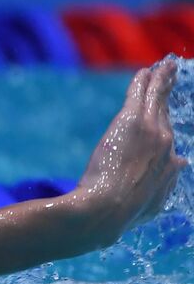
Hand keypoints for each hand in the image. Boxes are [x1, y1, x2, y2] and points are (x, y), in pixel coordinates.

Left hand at [72, 59, 187, 246]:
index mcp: (168, 171)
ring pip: (157, 100)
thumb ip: (161, 190)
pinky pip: (143, 93)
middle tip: (169, 80)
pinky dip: (148, 80)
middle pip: (165, 116)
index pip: (167, 146)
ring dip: (161, 81)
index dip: (162, 135)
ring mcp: (152, 132)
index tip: (161, 130)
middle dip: (166, 97)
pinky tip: (149, 70)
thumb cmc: (118, 215)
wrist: (106, 210)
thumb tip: (179, 169)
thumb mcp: (148, 207)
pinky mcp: (133, 121)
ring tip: (164, 68)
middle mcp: (167, 148)